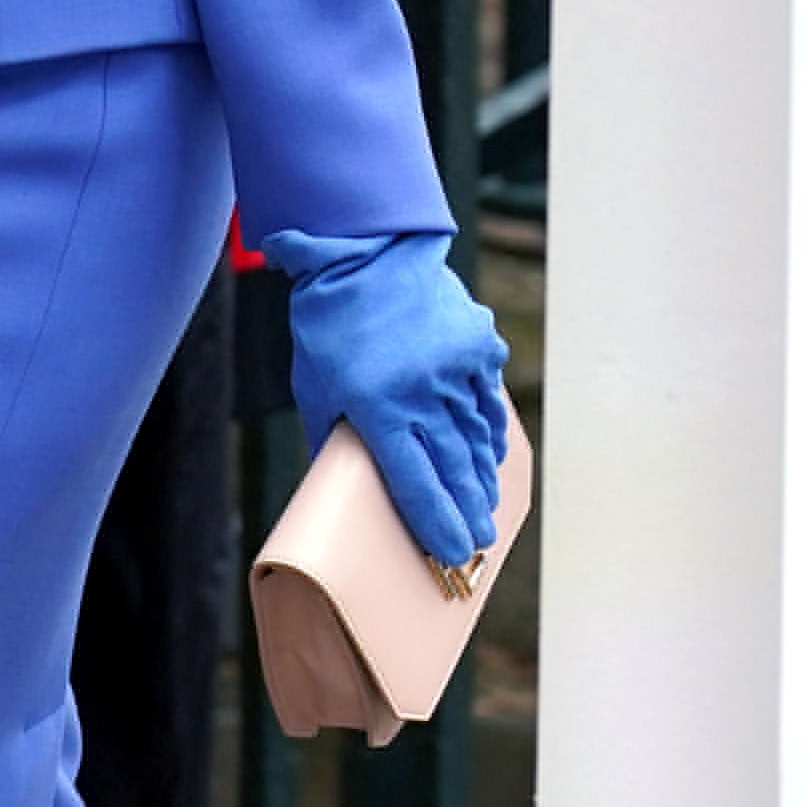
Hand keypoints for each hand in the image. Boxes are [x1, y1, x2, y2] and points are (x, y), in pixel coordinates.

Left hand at [261, 223, 512, 567]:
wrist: (367, 252)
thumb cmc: (329, 327)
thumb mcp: (317, 388)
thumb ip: (333, 438)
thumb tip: (345, 487)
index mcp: (377, 407)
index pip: (414, 483)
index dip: (436, 525)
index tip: (452, 553)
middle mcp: (422, 392)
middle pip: (453, 469)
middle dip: (468, 513)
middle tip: (479, 544)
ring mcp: (456, 368)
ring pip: (477, 439)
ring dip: (481, 478)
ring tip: (485, 508)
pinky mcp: (478, 347)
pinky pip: (487, 403)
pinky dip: (488, 433)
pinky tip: (489, 457)